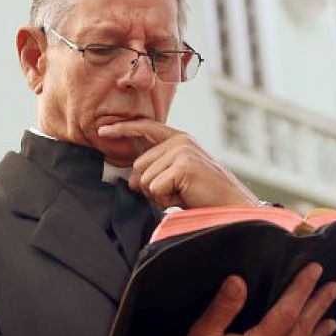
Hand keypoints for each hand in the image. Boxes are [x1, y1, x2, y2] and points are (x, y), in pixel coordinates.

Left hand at [97, 119, 256, 208]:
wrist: (232, 207)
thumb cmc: (206, 196)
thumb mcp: (180, 177)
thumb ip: (158, 170)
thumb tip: (132, 181)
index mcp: (181, 139)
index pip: (146, 128)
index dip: (123, 129)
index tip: (103, 131)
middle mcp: (181, 141)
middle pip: (139, 165)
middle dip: (150, 186)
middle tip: (176, 193)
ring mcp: (183, 152)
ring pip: (145, 179)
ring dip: (160, 195)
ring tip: (184, 195)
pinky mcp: (184, 166)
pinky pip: (155, 188)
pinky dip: (167, 200)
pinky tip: (186, 198)